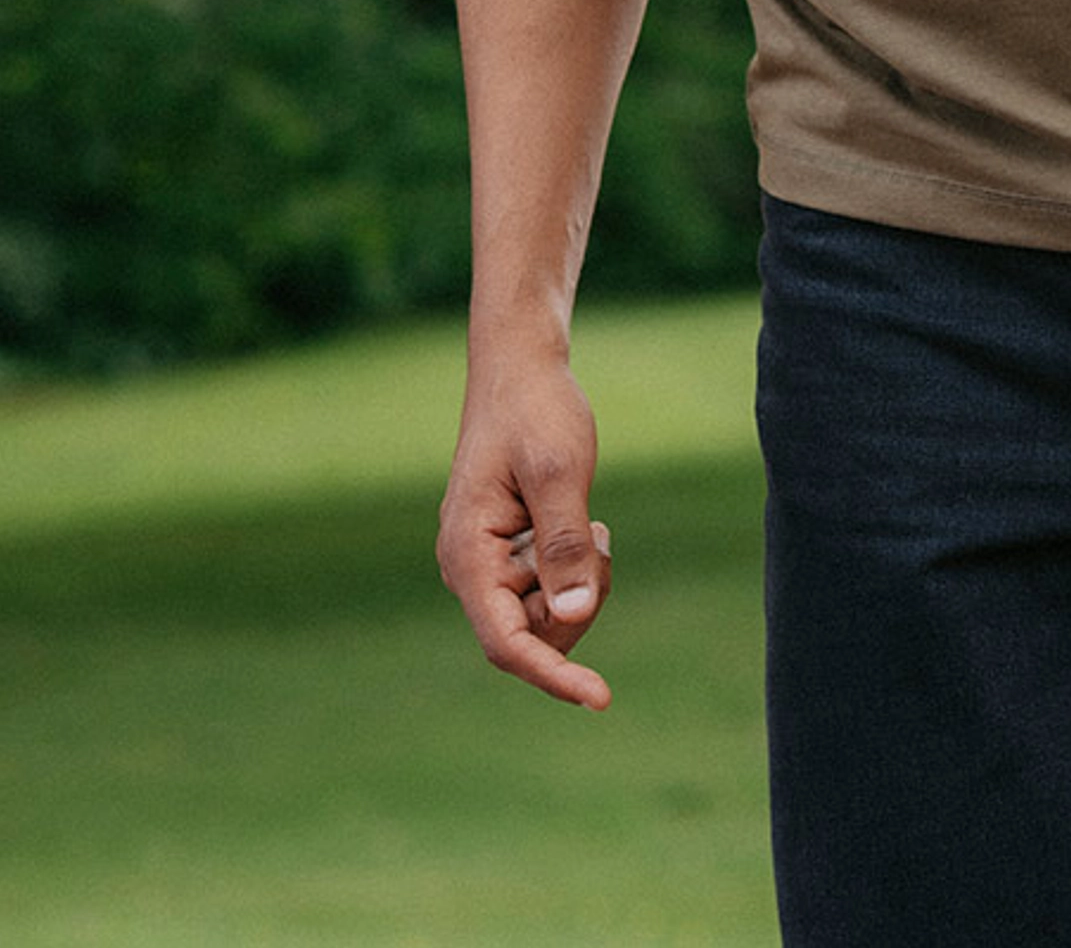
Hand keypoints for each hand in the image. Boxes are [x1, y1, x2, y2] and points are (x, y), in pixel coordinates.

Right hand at [439, 349, 616, 708]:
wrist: (522, 372)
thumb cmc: (537, 414)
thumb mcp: (559, 473)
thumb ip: (564, 546)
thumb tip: (571, 618)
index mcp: (468, 557)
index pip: (507, 644)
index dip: (553, 676)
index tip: (601, 698)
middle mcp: (472, 570)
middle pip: (535, 635)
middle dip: (579, 602)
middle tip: (598, 535)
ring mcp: (490, 564)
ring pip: (549, 616)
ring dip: (582, 584)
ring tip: (590, 522)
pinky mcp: (513, 554)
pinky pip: (553, 589)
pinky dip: (579, 568)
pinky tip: (583, 521)